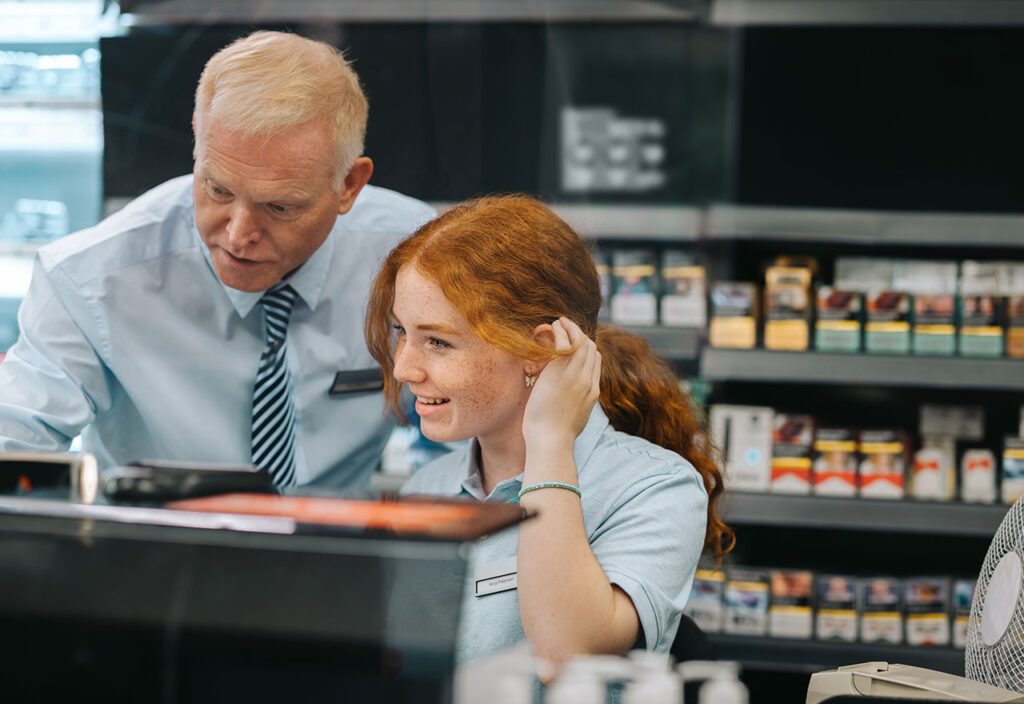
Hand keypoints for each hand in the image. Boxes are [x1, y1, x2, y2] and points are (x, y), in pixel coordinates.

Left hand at [522, 317, 600, 450]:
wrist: (551, 441)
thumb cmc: (554, 436)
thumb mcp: (573, 420)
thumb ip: (575, 408)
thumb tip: (572, 407)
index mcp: (592, 392)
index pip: (595, 360)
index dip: (586, 348)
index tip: (573, 342)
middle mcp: (588, 381)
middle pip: (591, 348)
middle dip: (579, 334)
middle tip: (565, 326)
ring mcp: (576, 376)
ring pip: (581, 341)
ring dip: (570, 328)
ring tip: (558, 322)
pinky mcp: (561, 373)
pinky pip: (566, 342)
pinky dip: (561, 331)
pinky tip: (552, 327)